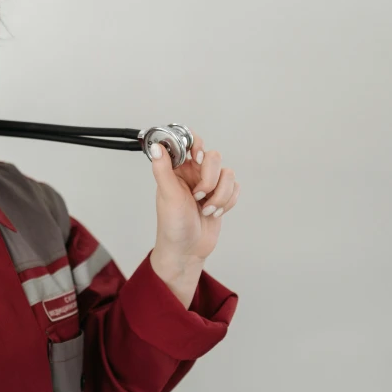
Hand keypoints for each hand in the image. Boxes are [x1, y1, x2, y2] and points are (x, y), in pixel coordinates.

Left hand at [148, 132, 239, 303]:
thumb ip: (163, 169)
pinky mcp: (221, 196)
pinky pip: (235, 188)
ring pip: (228, 174)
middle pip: (214, 157)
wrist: (187, 250)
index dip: (197, 145)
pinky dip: (227, 202)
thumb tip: (156, 146)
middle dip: (210, 180)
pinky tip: (213, 213)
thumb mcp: (167, 195)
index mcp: (177, 168)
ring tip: (205, 209)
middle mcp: (193, 172)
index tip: (197, 159)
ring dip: (219, 196)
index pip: (189, 141)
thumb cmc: (172, 225)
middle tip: (198, 196)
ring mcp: (208, 184)